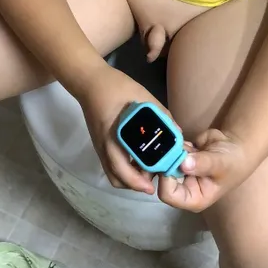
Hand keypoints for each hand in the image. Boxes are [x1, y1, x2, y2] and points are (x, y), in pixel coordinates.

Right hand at [79, 63, 169, 194]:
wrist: (90, 82)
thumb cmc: (117, 88)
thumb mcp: (144, 97)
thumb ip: (162, 115)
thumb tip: (177, 133)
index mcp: (114, 137)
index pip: (123, 168)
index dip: (138, 181)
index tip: (152, 185)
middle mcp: (104, 147)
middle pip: (117, 178)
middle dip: (134, 184)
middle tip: (152, 180)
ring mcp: (100, 147)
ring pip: (112, 174)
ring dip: (128, 179)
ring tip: (145, 172)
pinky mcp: (99, 144)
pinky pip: (110, 165)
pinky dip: (123, 170)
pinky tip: (136, 161)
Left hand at [158, 128, 248, 212]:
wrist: (236, 146)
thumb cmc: (232, 162)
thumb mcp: (220, 164)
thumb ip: (202, 164)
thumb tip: (183, 164)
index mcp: (192, 198)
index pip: (168, 194)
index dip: (166, 179)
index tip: (172, 160)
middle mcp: (182, 188)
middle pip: (162, 178)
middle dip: (166, 161)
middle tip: (176, 147)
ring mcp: (178, 172)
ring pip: (163, 162)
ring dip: (172, 150)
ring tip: (189, 146)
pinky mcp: (178, 158)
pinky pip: (167, 151)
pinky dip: (174, 143)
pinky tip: (186, 139)